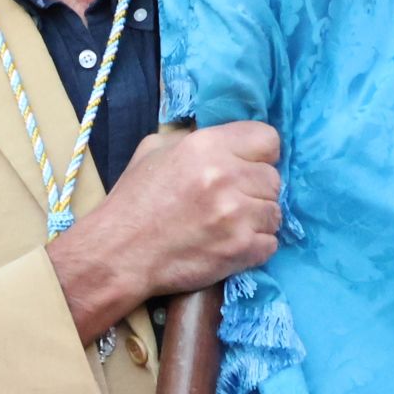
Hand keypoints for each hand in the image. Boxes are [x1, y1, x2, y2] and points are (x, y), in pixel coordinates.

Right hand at [46, 121, 281, 343]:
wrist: (118, 254)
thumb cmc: (133, 201)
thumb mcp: (155, 151)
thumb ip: (194, 140)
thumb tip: (223, 141)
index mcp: (207, 145)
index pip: (268, 139)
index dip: (259, 155)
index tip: (246, 167)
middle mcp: (227, 176)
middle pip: (274, 179)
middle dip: (255, 190)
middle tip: (230, 202)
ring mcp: (236, 214)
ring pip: (275, 212)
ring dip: (257, 220)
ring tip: (228, 226)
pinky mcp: (241, 248)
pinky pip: (270, 244)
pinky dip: (255, 247)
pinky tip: (230, 245)